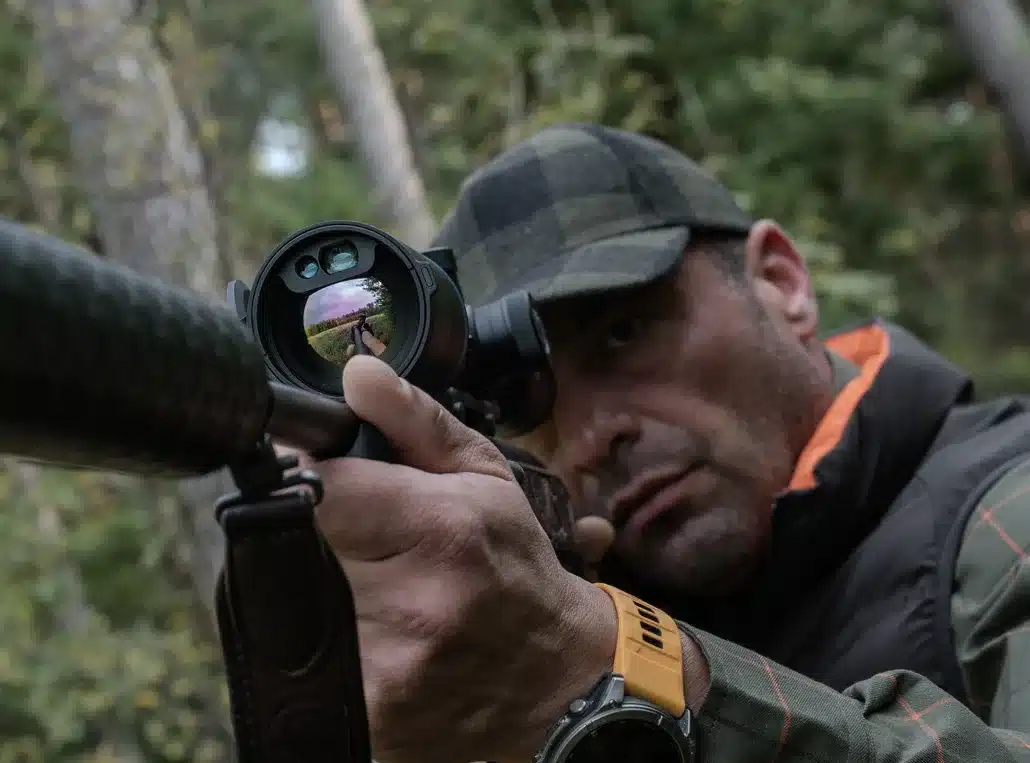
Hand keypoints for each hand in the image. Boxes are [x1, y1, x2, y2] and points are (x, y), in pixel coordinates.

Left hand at [309, 356, 616, 762]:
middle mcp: (409, 603)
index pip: (319, 487)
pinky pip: (312, 659)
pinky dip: (333, 639)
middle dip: (324, 534)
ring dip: (325, 586)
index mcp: (439, 530)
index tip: (324, 478)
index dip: (309, 476)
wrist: (554, 675)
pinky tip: (379, 631)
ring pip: (299, 602)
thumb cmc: (518, 566)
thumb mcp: (487, 479)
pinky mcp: (369, 716)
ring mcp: (385, 669)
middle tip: (369, 539)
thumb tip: (358, 375)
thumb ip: (416, 422)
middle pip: (299, 545)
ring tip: (381, 585)